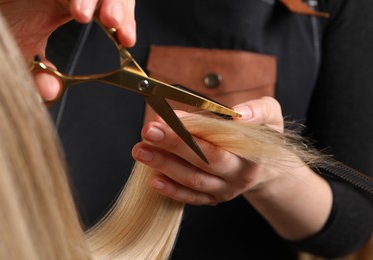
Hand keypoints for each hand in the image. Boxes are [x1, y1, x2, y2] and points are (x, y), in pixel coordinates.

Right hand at [0, 0, 135, 99]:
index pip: (108, 13)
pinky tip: (79, 10)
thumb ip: (35, 74)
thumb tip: (51, 92)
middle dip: (122, 13)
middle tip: (124, 35)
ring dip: (107, 2)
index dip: (123, 26)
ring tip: (109, 20)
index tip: (127, 42)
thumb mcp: (19, 51)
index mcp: (71, 5)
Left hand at [132, 97, 284, 204]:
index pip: (221, 141)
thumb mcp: (270, 115)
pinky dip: (171, 190)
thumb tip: (238, 114)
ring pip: (193, 180)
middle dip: (173, 145)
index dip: (194, 130)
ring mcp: (224, 190)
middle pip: (203, 161)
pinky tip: (152, 178)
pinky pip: (191, 197)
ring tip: (141, 149)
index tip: (171, 117)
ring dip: (164, 165)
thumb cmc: (264, 135)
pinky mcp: (212, 198)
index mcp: (252, 154)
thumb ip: (257, 111)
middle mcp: (238, 176)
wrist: (266, 167)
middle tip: (149, 130)